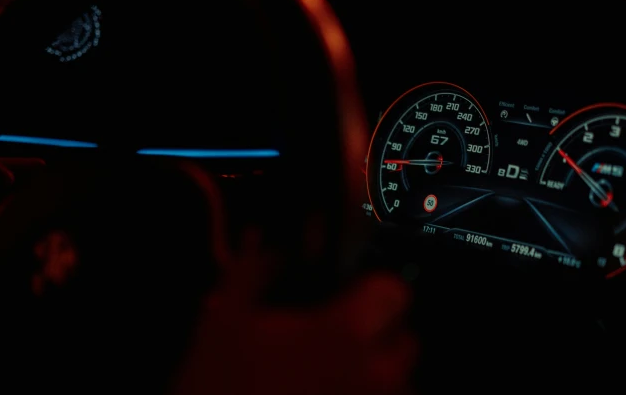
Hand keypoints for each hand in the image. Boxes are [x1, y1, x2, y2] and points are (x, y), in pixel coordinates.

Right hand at [172, 231, 415, 394]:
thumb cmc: (219, 385)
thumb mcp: (224, 321)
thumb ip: (254, 272)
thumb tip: (270, 245)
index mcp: (343, 334)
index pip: (393, 292)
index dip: (374, 288)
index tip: (351, 294)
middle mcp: (374, 375)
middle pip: (406, 341)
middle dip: (380, 336)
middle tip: (339, 339)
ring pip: (398, 383)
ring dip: (376, 376)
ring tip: (330, 376)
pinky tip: (325, 393)